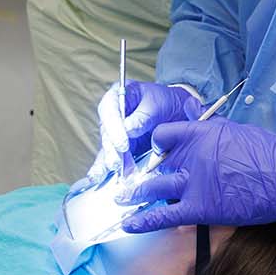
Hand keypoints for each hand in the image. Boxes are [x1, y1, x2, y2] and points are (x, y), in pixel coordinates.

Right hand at [87, 81, 202, 183]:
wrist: (178, 113)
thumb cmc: (167, 102)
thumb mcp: (159, 103)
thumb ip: (144, 116)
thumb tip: (129, 129)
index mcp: (118, 96)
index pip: (110, 109)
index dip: (114, 128)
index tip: (123, 144)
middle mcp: (113, 115)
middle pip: (106, 132)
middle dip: (111, 150)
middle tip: (116, 164)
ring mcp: (115, 133)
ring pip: (106, 148)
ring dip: (107, 162)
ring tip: (106, 175)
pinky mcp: (119, 149)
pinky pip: (110, 159)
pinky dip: (105, 170)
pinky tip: (97, 178)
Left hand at [120, 118, 275, 233]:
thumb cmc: (269, 155)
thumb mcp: (236, 132)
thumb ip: (211, 137)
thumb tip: (199, 141)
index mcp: (200, 132)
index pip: (163, 134)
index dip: (159, 144)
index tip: (159, 152)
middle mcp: (191, 155)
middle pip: (157, 163)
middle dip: (144, 173)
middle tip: (131, 179)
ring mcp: (193, 182)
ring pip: (153, 187)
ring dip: (134, 194)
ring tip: (121, 198)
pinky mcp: (198, 208)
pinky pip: (162, 214)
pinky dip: (143, 221)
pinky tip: (127, 224)